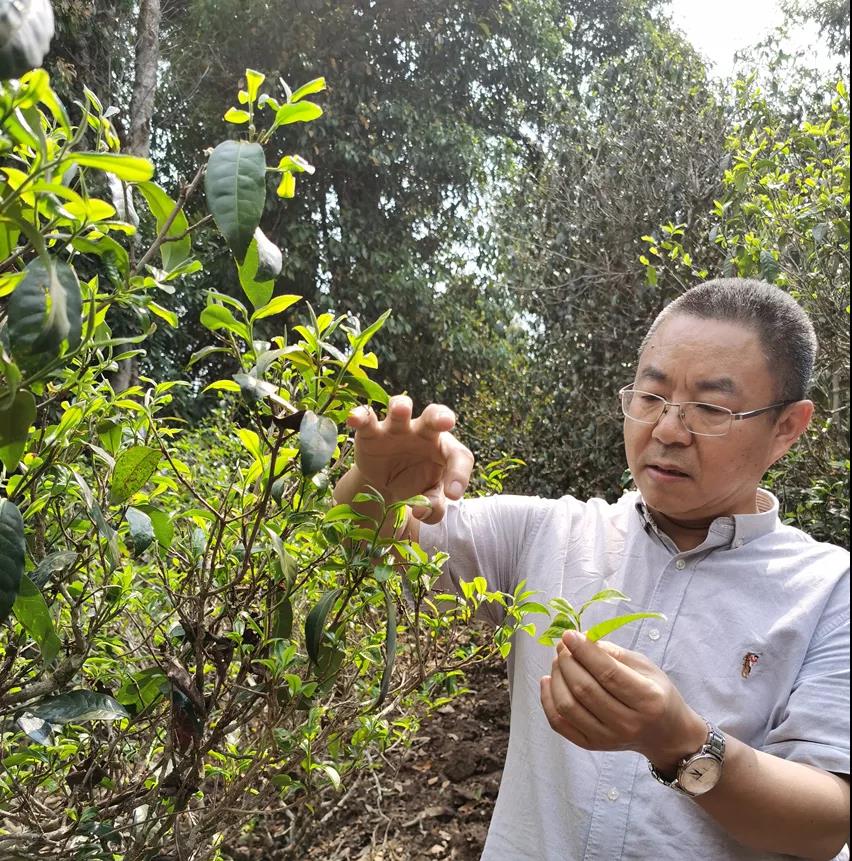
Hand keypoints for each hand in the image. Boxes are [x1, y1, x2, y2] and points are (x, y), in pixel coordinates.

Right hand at [346, 395, 473, 523]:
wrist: (384, 482)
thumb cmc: (415, 483)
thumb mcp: (428, 497)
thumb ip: (433, 506)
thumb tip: (421, 510)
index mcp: (444, 449)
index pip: (459, 456)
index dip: (460, 474)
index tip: (452, 495)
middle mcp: (423, 433)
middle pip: (435, 415)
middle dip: (441, 415)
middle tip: (447, 421)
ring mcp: (396, 430)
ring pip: (400, 409)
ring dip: (400, 407)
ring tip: (399, 410)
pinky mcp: (371, 433)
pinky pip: (366, 420)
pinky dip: (360, 416)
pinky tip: (354, 418)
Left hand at [539, 630, 706, 770]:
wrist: (665, 734)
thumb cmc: (656, 694)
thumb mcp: (645, 667)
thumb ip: (614, 653)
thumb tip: (581, 639)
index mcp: (647, 699)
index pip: (607, 673)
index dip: (584, 651)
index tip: (569, 634)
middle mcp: (627, 723)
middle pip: (584, 689)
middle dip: (566, 661)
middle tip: (562, 645)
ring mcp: (607, 738)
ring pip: (567, 706)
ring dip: (556, 677)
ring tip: (559, 660)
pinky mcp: (591, 745)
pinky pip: (559, 723)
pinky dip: (547, 700)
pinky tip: (548, 680)